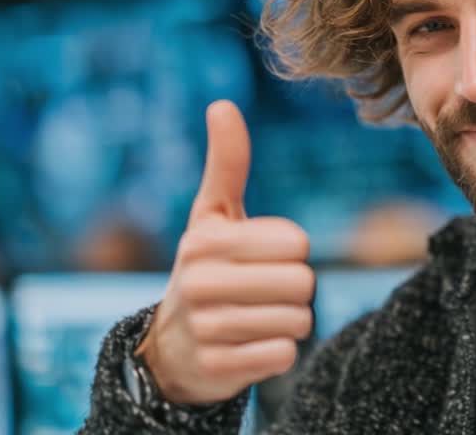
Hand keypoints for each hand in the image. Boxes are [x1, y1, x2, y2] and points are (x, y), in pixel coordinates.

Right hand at [135, 100, 314, 404]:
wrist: (173, 347)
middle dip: (295, 290)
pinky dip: (278, 353)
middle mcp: (199, 284)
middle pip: (302, 284)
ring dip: (289, 322)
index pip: (296, 244)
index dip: (292, 252)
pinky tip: (251, 346)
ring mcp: (205, 330)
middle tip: (263, 292)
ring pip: (298, 322)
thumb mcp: (213, 217)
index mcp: (205, 242)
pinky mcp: (217, 369)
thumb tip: (222, 105)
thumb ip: (226, 164)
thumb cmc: (208, 267)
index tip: (265, 257)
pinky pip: (283, 356)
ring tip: (257, 318)